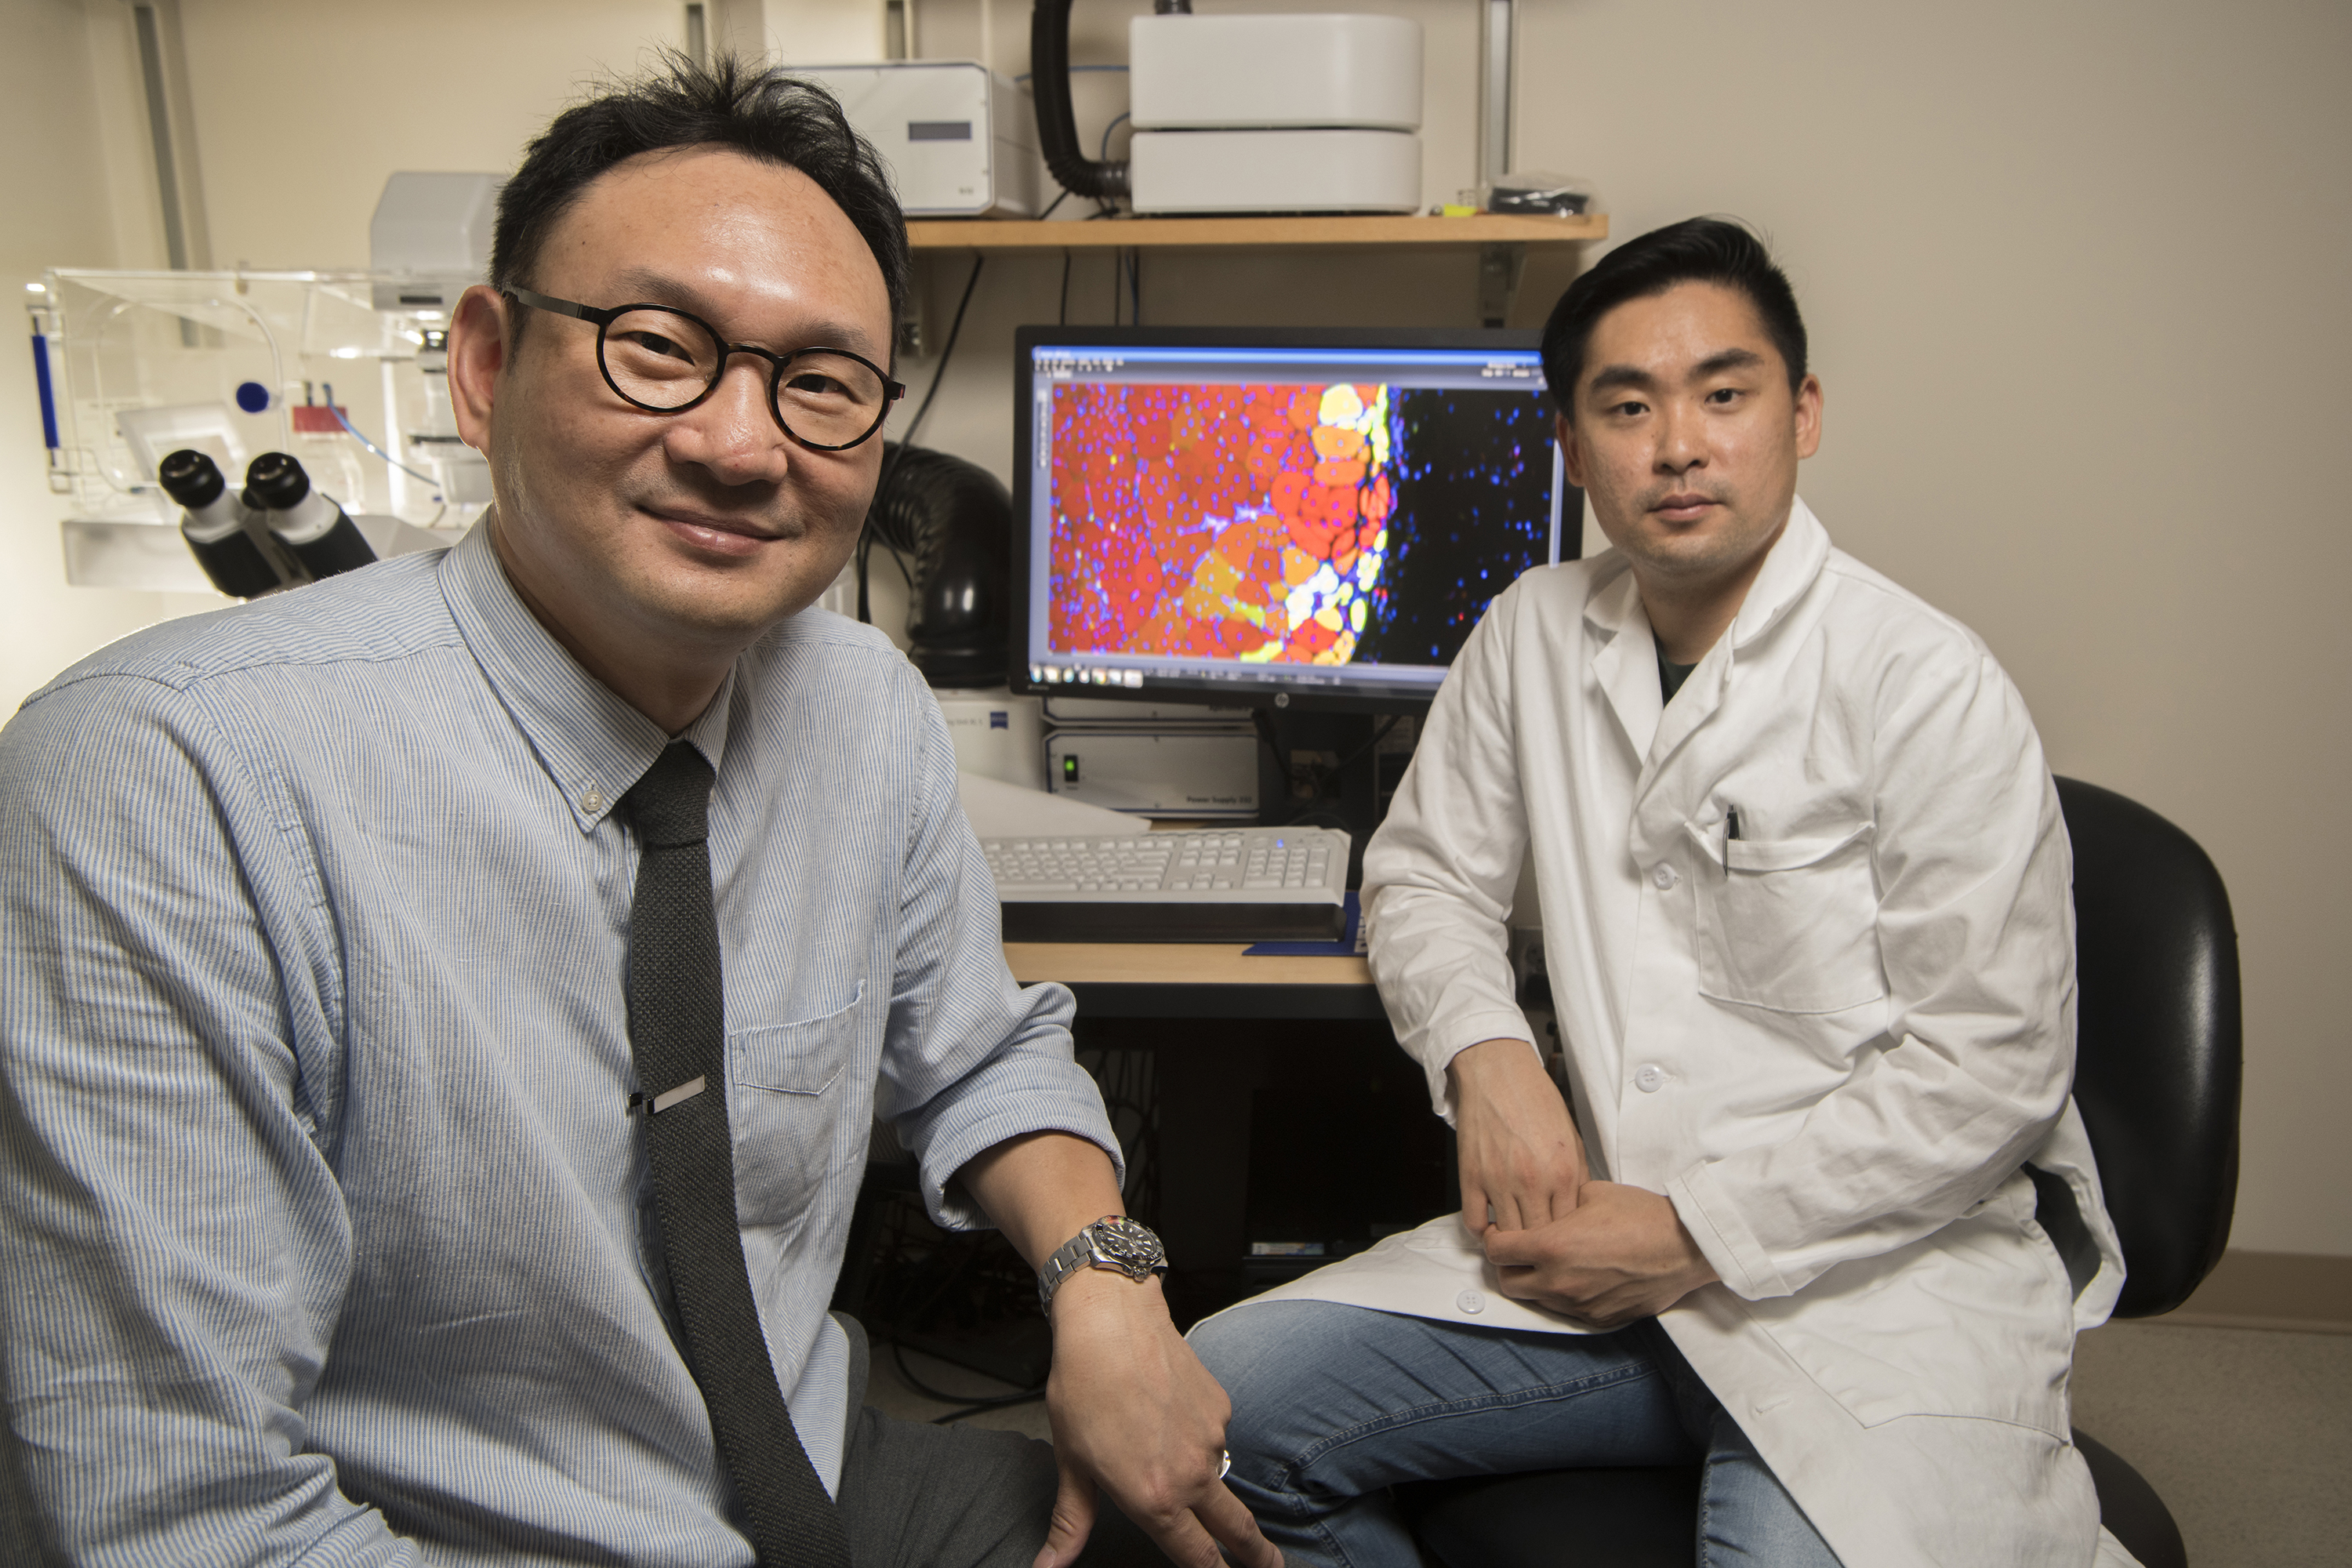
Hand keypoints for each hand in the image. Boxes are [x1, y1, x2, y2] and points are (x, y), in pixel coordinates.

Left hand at [1034, 1271, 1280, 1567]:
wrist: (1111, 1320)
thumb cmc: (1084, 1387)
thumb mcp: (1070, 1463)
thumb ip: (1071, 1522)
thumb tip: (1050, 1564)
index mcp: (1155, 1499)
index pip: (1197, 1558)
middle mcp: (1192, 1475)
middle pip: (1238, 1531)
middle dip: (1259, 1556)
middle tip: (1270, 1567)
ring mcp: (1213, 1438)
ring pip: (1217, 1475)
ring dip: (1203, 1480)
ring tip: (1157, 1445)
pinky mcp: (1221, 1407)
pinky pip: (1214, 1436)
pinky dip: (1196, 1436)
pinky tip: (1167, 1414)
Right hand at [1448, 1038, 1588, 1233]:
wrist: (1499, 1074)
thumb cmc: (1536, 1101)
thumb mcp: (1572, 1138)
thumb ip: (1578, 1178)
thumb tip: (1577, 1210)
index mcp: (1563, 1172)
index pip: (1568, 1229)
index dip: (1565, 1239)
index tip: (1561, 1241)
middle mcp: (1533, 1181)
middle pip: (1539, 1239)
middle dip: (1540, 1248)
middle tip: (1538, 1250)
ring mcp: (1499, 1181)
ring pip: (1507, 1236)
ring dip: (1511, 1243)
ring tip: (1515, 1242)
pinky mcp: (1471, 1176)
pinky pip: (1474, 1222)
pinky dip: (1482, 1231)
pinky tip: (1490, 1225)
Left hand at [1483, 1181, 1718, 1328]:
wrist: (1685, 1246)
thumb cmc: (1642, 1215)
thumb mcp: (1590, 1193)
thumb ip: (1557, 1203)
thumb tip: (1541, 1205)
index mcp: (1551, 1247)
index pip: (1496, 1251)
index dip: (1494, 1238)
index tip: (1501, 1232)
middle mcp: (1559, 1282)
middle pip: (1508, 1283)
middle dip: (1508, 1265)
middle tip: (1521, 1250)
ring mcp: (1579, 1305)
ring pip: (1536, 1300)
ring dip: (1536, 1282)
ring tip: (1554, 1262)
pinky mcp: (1599, 1320)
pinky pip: (1567, 1312)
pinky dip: (1565, 1296)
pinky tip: (1581, 1276)